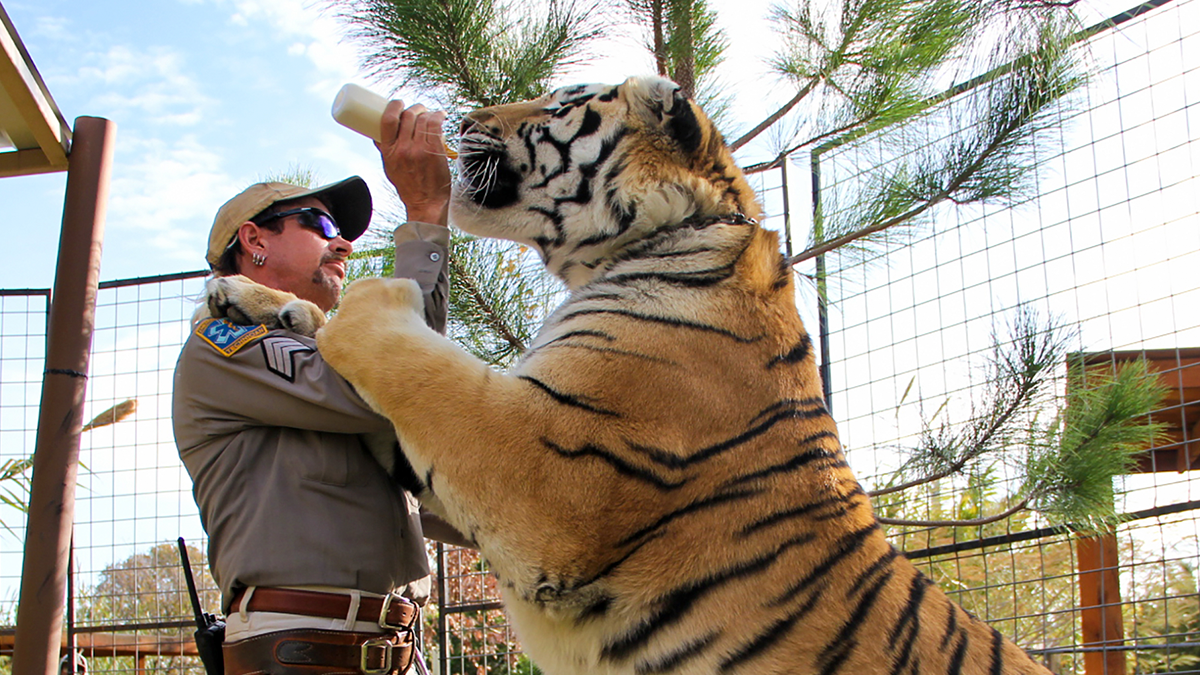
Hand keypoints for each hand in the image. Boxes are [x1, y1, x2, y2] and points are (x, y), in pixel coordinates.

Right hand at [377, 101, 451, 225]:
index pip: (388, 120)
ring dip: (427, 112)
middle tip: (418, 109)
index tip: (398, 103)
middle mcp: (403, 149)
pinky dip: (438, 116)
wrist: (426, 203)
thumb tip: (375, 135)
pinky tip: (440, 115)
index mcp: (389, 151)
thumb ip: (385, 150)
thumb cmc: (408, 186)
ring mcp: (419, 149)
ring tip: (429, 113)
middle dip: (414, 108)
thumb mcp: (389, 167)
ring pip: (422, 119)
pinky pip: (436, 125)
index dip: (394, 106)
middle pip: (407, 116)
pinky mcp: (435, 151)